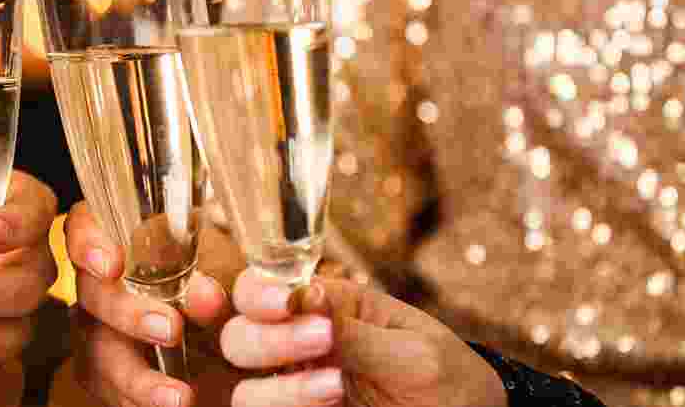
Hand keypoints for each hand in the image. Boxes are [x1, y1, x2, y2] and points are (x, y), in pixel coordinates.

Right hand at [62, 200, 250, 406]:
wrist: (245, 350)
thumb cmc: (230, 293)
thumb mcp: (226, 280)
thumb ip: (213, 285)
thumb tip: (204, 296)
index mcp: (124, 243)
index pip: (84, 228)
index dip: (88, 243)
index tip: (112, 265)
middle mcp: (101, 287)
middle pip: (91, 295)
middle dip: (128, 313)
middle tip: (171, 329)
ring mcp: (99, 334)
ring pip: (96, 354)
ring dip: (137, 378)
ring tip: (178, 398)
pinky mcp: (110, 379)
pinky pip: (111, 393)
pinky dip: (139, 403)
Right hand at [222, 269, 506, 406]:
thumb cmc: (446, 379)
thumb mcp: (412, 351)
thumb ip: (355, 330)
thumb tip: (302, 294)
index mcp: (323, 309)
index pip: (261, 290)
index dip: (258, 294)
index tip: (285, 302)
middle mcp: (297, 349)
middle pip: (238, 338)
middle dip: (268, 339)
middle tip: (322, 340)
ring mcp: (296, 392)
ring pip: (246, 393)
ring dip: (281, 390)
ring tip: (335, 388)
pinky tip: (328, 406)